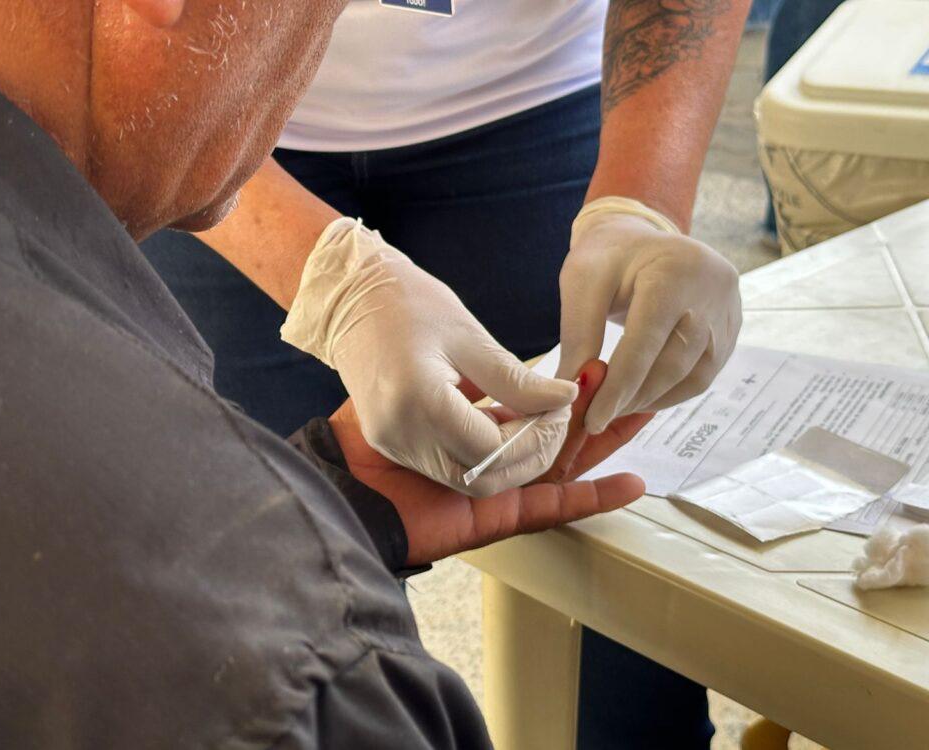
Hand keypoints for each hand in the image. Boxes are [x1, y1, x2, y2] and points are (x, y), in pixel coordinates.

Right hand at [283, 218, 577, 496]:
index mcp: (418, 401)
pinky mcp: (391, 442)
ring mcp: (391, 443)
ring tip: (528, 416)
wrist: (349, 299)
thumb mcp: (470, 337)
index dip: (536, 436)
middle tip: (553, 420)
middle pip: (480, 478)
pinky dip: (480, 450)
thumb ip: (519, 380)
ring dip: (506, 456)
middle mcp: (400, 434)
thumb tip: (565, 400)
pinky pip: (446, 464)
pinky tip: (497, 417)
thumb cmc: (408, 304)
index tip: (560, 408)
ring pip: (466, 478)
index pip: (493, 448)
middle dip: (527, 456)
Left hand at [328, 361, 648, 565]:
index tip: (591, 367)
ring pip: (560, 465)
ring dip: (599, 442)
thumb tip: (540, 379)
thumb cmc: (371, 418)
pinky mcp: (493, 517)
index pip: (529, 409)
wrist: (336, 478)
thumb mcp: (435, 382)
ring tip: (640, 413)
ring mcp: (492, 488)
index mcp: (469, 424)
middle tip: (635, 387)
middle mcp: (486, 456)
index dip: (563, 392)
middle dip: (595, 413)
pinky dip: (588, 498)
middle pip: (554, 436)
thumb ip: (487, 383)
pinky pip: (546, 506)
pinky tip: (629, 484)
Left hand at [558, 198, 741, 434]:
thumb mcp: (582, 284)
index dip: (618, 387)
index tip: (591, 419)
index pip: (645, 343)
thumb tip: (574, 392)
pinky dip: (670, 392)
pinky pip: (703, 374)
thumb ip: (579, 336)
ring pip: (693, 376)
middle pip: (672, 363)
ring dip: (651, 400)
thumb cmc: (606, 257)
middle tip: (598, 418)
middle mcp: (712, 290)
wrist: (640, 236)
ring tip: (616, 408)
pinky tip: (641, 397)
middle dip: (632, 398)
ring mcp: (728, 310)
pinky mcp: (730, 328)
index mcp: (674, 271)